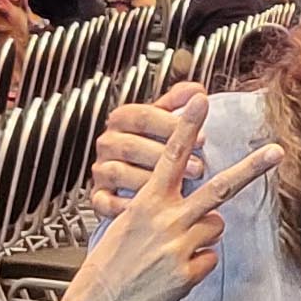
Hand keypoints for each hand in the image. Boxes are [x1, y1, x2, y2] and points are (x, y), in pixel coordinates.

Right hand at [53, 95, 281, 300]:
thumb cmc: (116, 258)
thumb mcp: (130, 220)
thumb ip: (162, 205)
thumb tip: (202, 207)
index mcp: (147, 200)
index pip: (171, 156)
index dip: (185, 127)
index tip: (200, 100)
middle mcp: (165, 219)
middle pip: (217, 188)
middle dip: (250, 169)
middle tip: (276, 152)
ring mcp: (178, 245)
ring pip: (217, 226)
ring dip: (204, 234)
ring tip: (174, 248)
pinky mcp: (187, 272)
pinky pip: (210, 258)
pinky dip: (197, 263)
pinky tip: (173, 271)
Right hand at [91, 63, 200, 219]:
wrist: (126, 187)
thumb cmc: (149, 149)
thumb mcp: (162, 122)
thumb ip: (177, 104)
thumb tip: (197, 90)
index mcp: (123, 120)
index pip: (144, 116)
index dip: (173, 126)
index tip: (201, 137)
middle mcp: (109, 143)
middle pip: (131, 145)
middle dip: (166, 156)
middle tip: (198, 168)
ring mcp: (102, 170)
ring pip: (118, 172)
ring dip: (150, 180)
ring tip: (178, 191)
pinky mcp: (99, 197)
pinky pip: (106, 201)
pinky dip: (125, 206)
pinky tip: (149, 209)